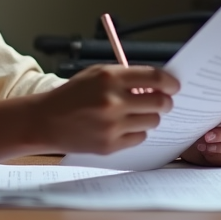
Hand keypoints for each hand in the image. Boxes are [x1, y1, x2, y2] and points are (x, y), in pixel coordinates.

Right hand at [30, 64, 179, 154]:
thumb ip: (125, 77)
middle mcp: (112, 101)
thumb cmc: (72, 95)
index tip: (175, 86)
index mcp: (109, 78)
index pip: (155, 78)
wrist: (45, 121)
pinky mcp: (110, 145)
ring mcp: (111, 125)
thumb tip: (157, 85)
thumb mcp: (95, 74)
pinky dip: (136, 132)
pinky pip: (139, 138)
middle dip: (165, 102)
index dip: (170, 82)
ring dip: (149, 117)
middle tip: (163, 102)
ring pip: (151, 122)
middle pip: (159, 102)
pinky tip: (122, 127)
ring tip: (135, 114)